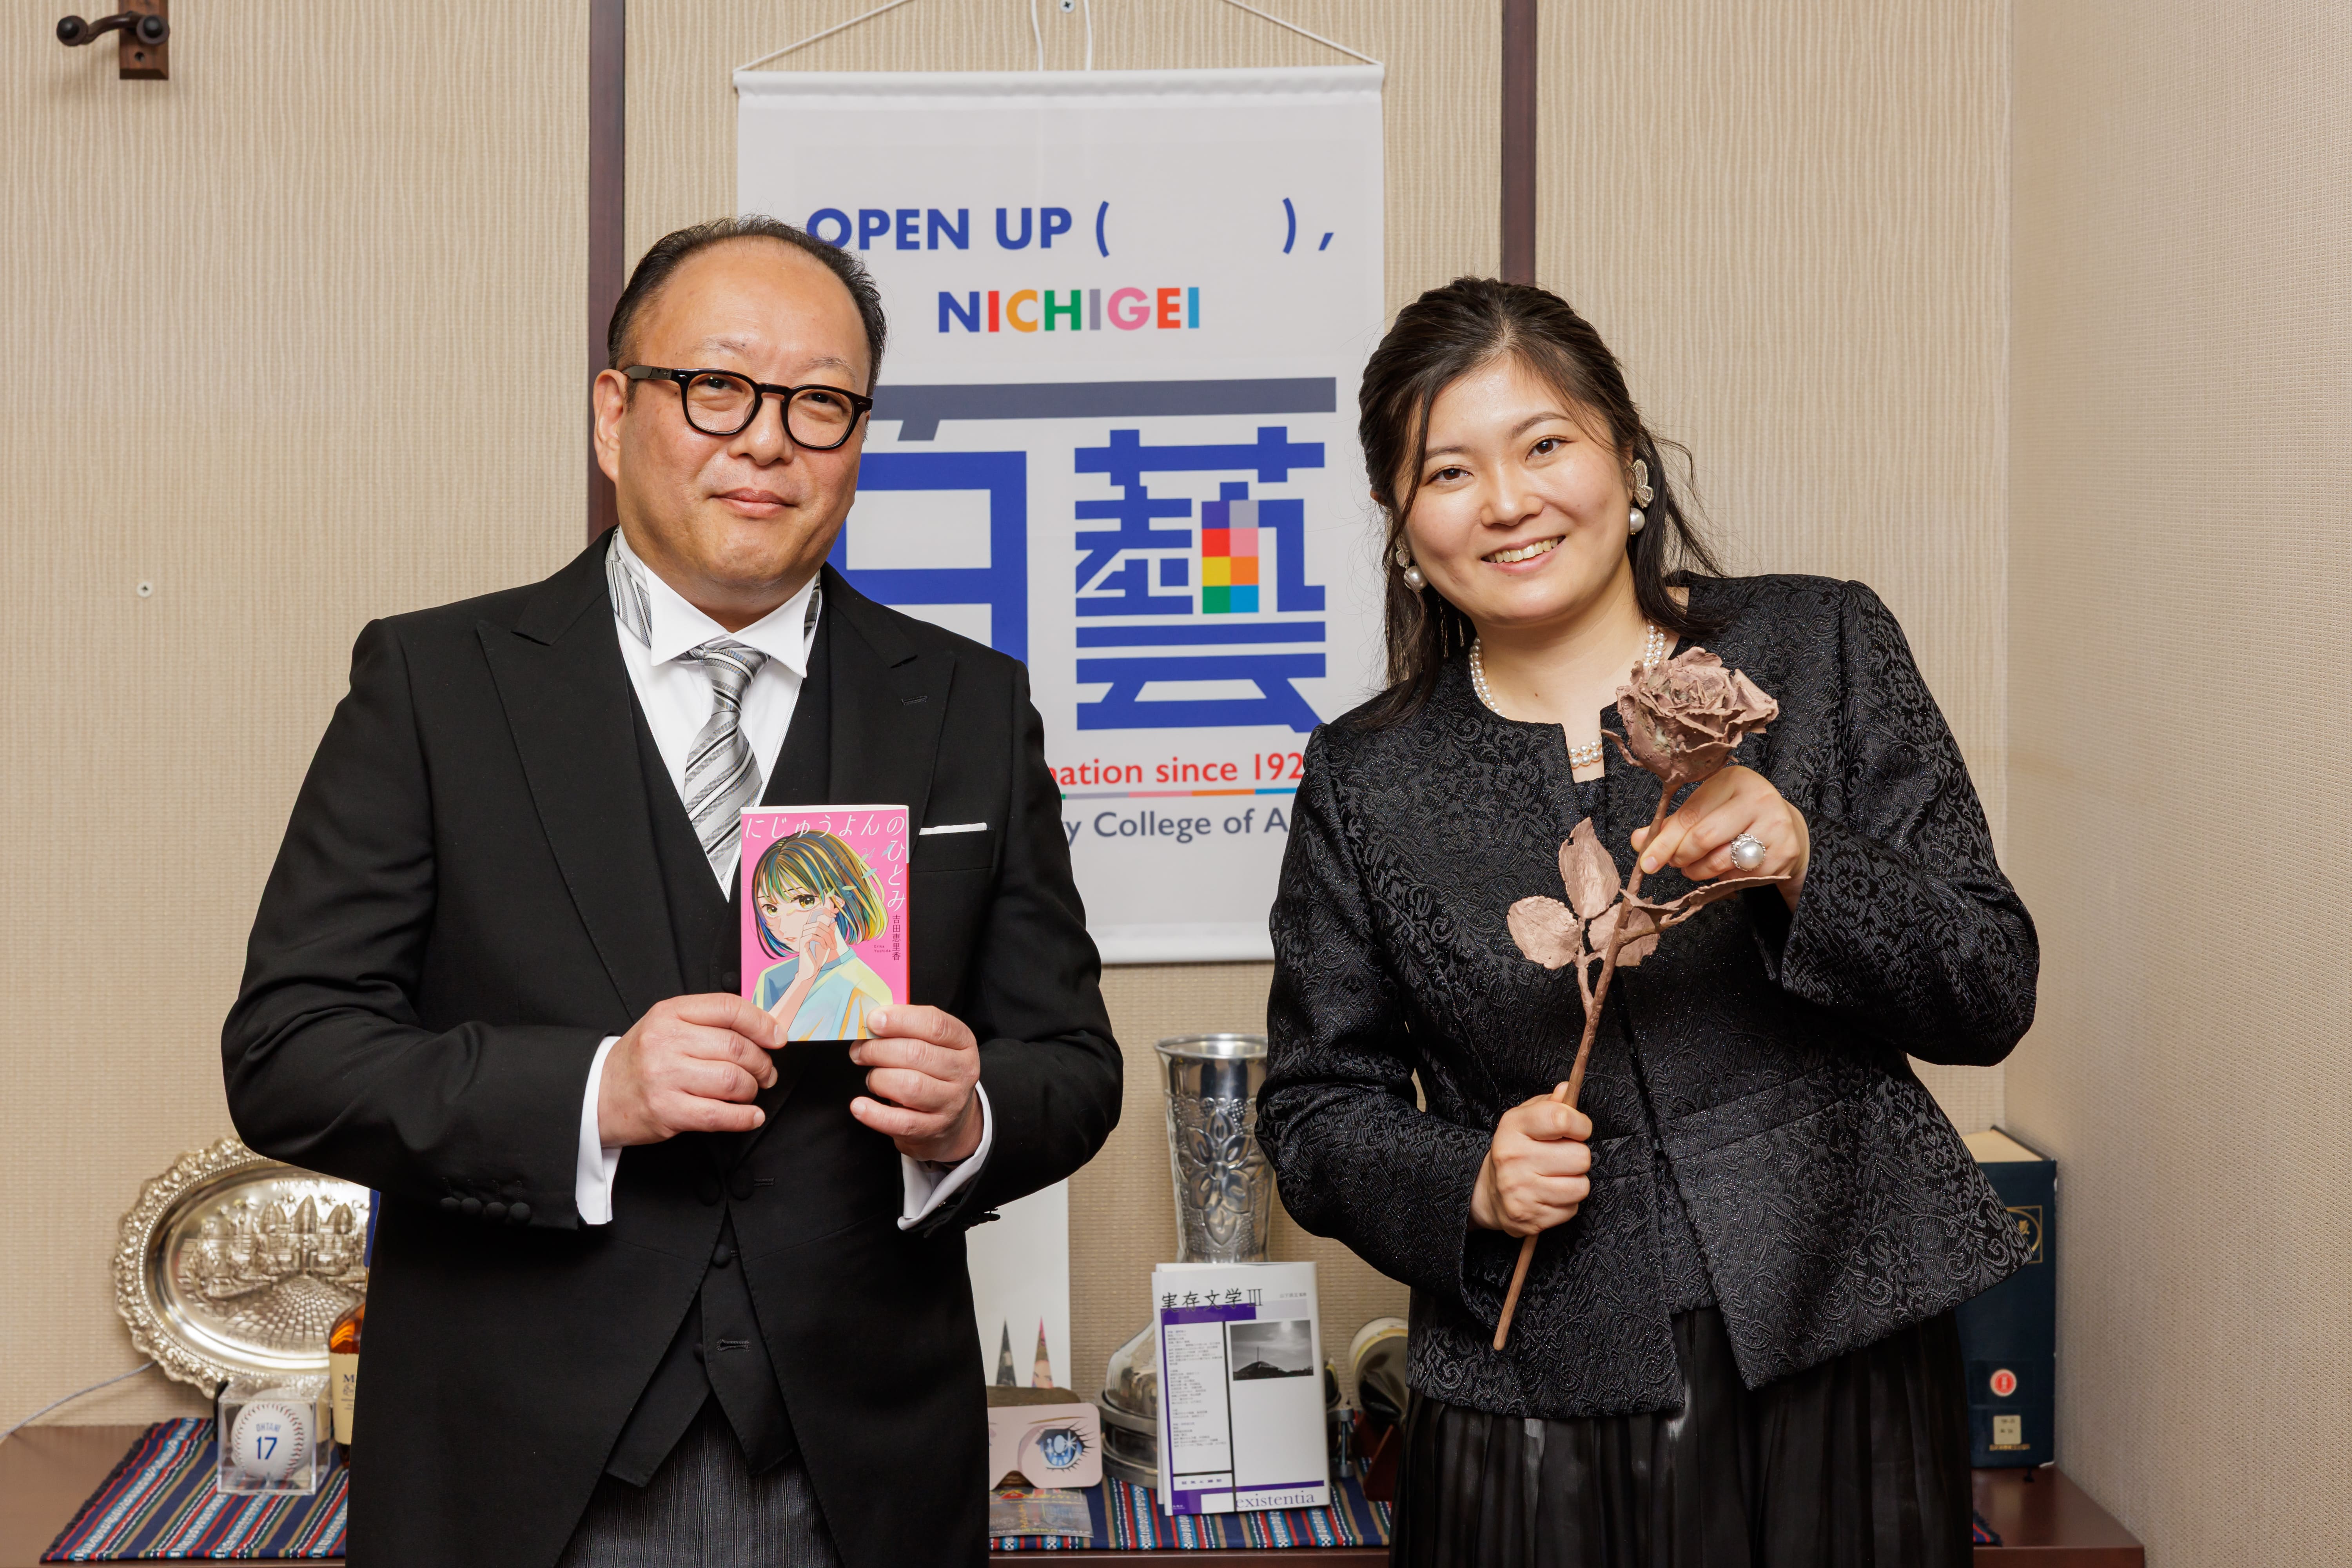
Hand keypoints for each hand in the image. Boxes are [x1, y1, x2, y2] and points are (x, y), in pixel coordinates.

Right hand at [597, 994, 783, 1145]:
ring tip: (750, 1092)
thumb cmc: (641, 1059)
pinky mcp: (667, 1111)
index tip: (778, 1037)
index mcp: (670, 1013)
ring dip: (752, 1090)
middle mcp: (666, 1042)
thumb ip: (709, 1021)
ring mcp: (665, 1078)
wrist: (599, 1093)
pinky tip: (750, 1116)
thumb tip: (764, 1030)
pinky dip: (744, 1117)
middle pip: (736, 1047)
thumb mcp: (667, 1025)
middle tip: (766, 1072)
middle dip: (762, 1063)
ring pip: (732, 1081)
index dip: (762, 1023)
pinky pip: (720, 1115)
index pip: (729, 1008)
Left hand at [849, 1006, 982, 1163]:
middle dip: (878, 1050)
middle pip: (917, 1053)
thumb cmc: (932, 1072)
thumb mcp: (931, 1045)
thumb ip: (906, 1029)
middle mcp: (962, 1071)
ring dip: (878, 1079)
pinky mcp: (933, 1129)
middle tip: (859, 1052)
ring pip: (909, 1086)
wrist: (951, 1118)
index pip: (934, 1024)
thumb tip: (869, 1021)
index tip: (872, 1020)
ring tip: (871, 1078)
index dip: (900, 1020)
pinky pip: (900, 1122)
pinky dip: (874, 1114)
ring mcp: (950, 1102)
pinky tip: (859, 1106)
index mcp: (962, 1041)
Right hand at [1469, 1089, 1592, 1236]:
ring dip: (1575, 1181)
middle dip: (1577, 1156)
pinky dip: (1566, 1203)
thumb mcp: (1525, 1120)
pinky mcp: (1529, 1218)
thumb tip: (1568, 1089)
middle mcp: (1513, 1159)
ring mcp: (1520, 1191)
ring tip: (1556, 1177)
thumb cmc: (1516, 1150)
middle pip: (1580, 1156)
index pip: (1561, 1118)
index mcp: (1513, 1127)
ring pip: (1581, 1186)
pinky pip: (1572, 1209)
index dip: (1580, 1124)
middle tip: (1561, 1157)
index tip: (1578, 1129)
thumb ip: (1550, 1104)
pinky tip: (1549, 1195)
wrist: (1488, 1193)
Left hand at [1631, 763, 1810, 907]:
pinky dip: (1725, 879)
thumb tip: (1637, 841)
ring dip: (1700, 871)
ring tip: (1695, 868)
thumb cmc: (1736, 816)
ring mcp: (1775, 825)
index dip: (1664, 842)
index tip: (1646, 862)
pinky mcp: (1784, 852)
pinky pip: (1741, 876)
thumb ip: (1671, 825)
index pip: (1690, 815)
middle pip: (1705, 838)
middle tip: (1676, 864)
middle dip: (1682, 857)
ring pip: (1722, 860)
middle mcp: (1757, 798)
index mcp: (1732, 780)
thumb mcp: (1707, 809)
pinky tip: (1726, 868)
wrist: (1785, 827)